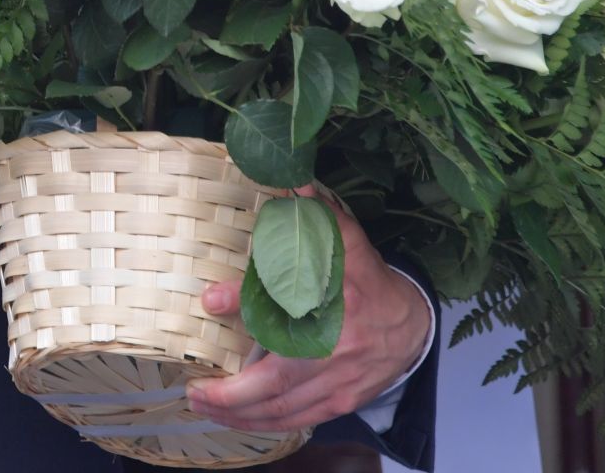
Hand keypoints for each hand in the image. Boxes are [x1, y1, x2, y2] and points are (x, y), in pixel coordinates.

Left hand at [187, 185, 430, 431]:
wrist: (411, 323)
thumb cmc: (367, 280)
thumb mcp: (345, 241)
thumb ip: (315, 216)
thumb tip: (290, 179)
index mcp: (338, 304)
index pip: (286, 305)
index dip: (244, 303)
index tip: (208, 300)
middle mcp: (337, 350)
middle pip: (279, 382)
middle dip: (231, 392)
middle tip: (193, 388)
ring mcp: (341, 383)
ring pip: (284, 410)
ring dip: (239, 415)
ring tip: (202, 406)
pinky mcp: (342, 402)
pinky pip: (298, 420)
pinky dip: (263, 425)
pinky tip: (235, 420)